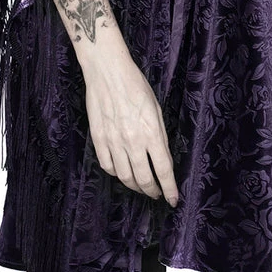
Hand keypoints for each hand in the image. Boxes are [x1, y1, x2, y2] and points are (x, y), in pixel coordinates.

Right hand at [83, 55, 179, 206]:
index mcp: (151, 132)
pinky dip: (116, 173)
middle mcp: (132, 141)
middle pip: (143, 179)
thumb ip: (159, 136)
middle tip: (157, 194)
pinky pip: (107, 166)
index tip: (173, 199)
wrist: (108, 72)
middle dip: (152, 191)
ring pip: (124, 176)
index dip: (169, 189)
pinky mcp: (98, 139)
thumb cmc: (136, 86)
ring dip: (135, 186)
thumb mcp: (156, 108)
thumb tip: (162, 158)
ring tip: (141, 186)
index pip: (163, 170)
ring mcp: (113, 142)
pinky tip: (122, 172)